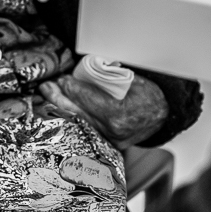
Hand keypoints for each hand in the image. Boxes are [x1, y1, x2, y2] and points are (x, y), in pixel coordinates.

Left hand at [39, 73, 167, 148]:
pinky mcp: (107, 144)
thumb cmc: (149, 94)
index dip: (71, 87)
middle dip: (58, 98)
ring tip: (49, 95)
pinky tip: (61, 108)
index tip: (62, 78)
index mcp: (119, 113)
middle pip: (76, 113)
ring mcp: (109, 140)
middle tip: (46, 86)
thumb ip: (107, 76)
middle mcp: (112, 130)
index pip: (87, 99)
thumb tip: (82, 68)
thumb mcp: (131, 79)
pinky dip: (72, 117)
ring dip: (61, 107)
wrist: (164, 115)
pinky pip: (84, 129)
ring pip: (77, 122)